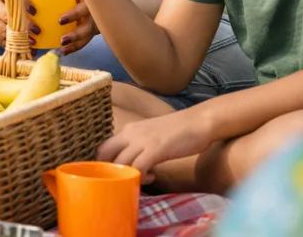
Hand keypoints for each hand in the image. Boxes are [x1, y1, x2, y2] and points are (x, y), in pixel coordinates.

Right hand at [0, 0, 33, 45]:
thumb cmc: (0, 7)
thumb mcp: (8, 0)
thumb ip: (21, 3)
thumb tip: (43, 17)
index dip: (24, 1)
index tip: (34, 11)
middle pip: (7, 14)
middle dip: (24, 24)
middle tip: (36, 31)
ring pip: (3, 30)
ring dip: (18, 37)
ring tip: (31, 41)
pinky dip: (10, 45)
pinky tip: (18, 47)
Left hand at [58, 1, 98, 54]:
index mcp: (93, 2)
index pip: (83, 9)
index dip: (73, 16)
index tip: (61, 21)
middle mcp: (96, 15)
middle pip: (88, 28)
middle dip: (76, 36)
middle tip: (62, 40)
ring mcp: (97, 25)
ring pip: (87, 38)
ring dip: (75, 45)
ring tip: (63, 51)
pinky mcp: (93, 32)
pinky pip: (85, 41)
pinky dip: (75, 47)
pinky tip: (65, 51)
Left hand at [96, 109, 214, 180]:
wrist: (200, 121)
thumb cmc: (179, 130)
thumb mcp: (151, 135)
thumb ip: (139, 146)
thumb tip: (132, 163)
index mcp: (128, 129)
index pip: (103, 147)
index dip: (102, 163)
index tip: (111, 175)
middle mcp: (130, 133)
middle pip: (105, 154)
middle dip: (108, 172)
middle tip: (121, 181)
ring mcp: (142, 140)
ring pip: (120, 162)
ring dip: (127, 176)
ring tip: (141, 179)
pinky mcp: (155, 149)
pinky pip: (138, 167)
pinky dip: (141, 177)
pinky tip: (152, 177)